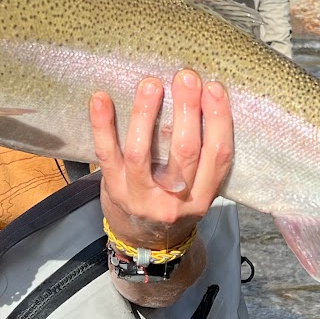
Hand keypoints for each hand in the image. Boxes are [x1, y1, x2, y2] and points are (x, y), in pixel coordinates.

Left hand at [89, 70, 233, 250]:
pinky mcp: (113, 189)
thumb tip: (203, 99)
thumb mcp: (198, 189)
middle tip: (185, 76)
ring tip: (150, 84)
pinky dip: (102, 124)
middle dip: (186, 109)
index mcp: (203, 197)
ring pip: (142, 152)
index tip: (214, 88)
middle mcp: (174, 200)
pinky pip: (106, 154)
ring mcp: (140, 197)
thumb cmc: (175, 202)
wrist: (143, 241)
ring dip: (145, 113)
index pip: (218, 156)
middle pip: (184, 151)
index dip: (218, 120)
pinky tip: (101, 98)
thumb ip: (203, 157)